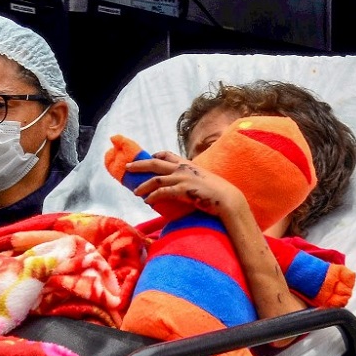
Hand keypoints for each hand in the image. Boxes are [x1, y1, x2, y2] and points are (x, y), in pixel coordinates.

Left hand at [127, 151, 248, 220]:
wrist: (228, 199)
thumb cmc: (218, 193)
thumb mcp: (204, 180)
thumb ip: (193, 179)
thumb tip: (187, 186)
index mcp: (188, 164)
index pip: (168, 154)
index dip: (156, 155)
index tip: (150, 156)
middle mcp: (183, 169)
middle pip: (155, 163)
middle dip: (139, 165)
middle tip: (128, 168)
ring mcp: (182, 179)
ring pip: (155, 179)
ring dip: (143, 186)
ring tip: (136, 192)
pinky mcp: (183, 191)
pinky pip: (163, 193)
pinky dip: (153, 197)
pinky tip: (147, 201)